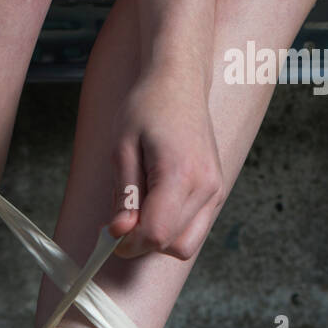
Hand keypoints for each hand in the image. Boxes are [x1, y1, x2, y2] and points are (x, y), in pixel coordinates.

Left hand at [107, 68, 223, 260]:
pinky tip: (155, 206)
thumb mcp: (122, 148)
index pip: (157, 233)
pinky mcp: (216, 193)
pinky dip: (171, 230)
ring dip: (158, 240)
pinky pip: (193, 230)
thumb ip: (123, 194)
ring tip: (139, 211)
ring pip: (185, 244)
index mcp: (181, 173)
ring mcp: (215, 191)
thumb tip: (119, 233)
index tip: (111, 233)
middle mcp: (205, 186)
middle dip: (141, 243)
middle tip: (121, 221)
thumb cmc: (149, 106)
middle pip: (171, 245)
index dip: (129, 243)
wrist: (180, 82)